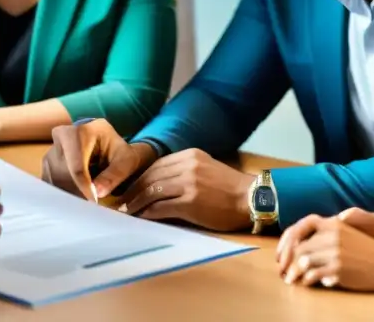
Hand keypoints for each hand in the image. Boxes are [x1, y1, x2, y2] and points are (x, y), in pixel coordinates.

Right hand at [42, 119, 153, 200]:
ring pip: (55, 182)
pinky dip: (64, 194)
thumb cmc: (117, 152)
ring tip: (88, 199)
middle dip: (78, 193)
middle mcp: (60, 138)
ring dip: (71, 195)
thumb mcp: (125, 160)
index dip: (84, 188)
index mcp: (80, 132)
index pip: (77, 167)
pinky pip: (51, 185)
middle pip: (63, 176)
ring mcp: (50, 152)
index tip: (94, 203)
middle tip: (94, 204)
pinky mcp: (46, 165)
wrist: (106, 146)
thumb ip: (114, 175)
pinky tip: (78, 196)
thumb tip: (98, 193)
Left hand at [116, 149, 254, 231]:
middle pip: (150, 176)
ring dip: (136, 203)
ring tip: (127, 211)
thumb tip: (157, 185)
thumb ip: (183, 171)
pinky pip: (161, 207)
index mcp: (189, 155)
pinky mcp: (190, 202)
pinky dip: (148, 213)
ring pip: (152, 191)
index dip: (139, 177)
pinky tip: (141, 218)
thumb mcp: (205, 168)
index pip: (156, 165)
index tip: (129, 187)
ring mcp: (188, 183)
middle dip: (133, 190)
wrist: (252, 198)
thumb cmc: (229, 188)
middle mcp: (187, 165)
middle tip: (121, 201)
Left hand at [275, 213, 373, 290]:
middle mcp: (331, 235)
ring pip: (303, 262)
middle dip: (287, 261)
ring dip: (293, 273)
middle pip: (298, 247)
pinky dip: (306, 280)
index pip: (299, 229)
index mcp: (332, 224)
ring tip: (290, 280)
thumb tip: (304, 244)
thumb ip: (327, 233)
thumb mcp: (348, 233)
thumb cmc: (368, 249)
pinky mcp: (339, 268)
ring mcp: (335, 252)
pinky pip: (314, 275)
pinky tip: (306, 283)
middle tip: (282, 271)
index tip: (280, 254)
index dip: (285, 242)